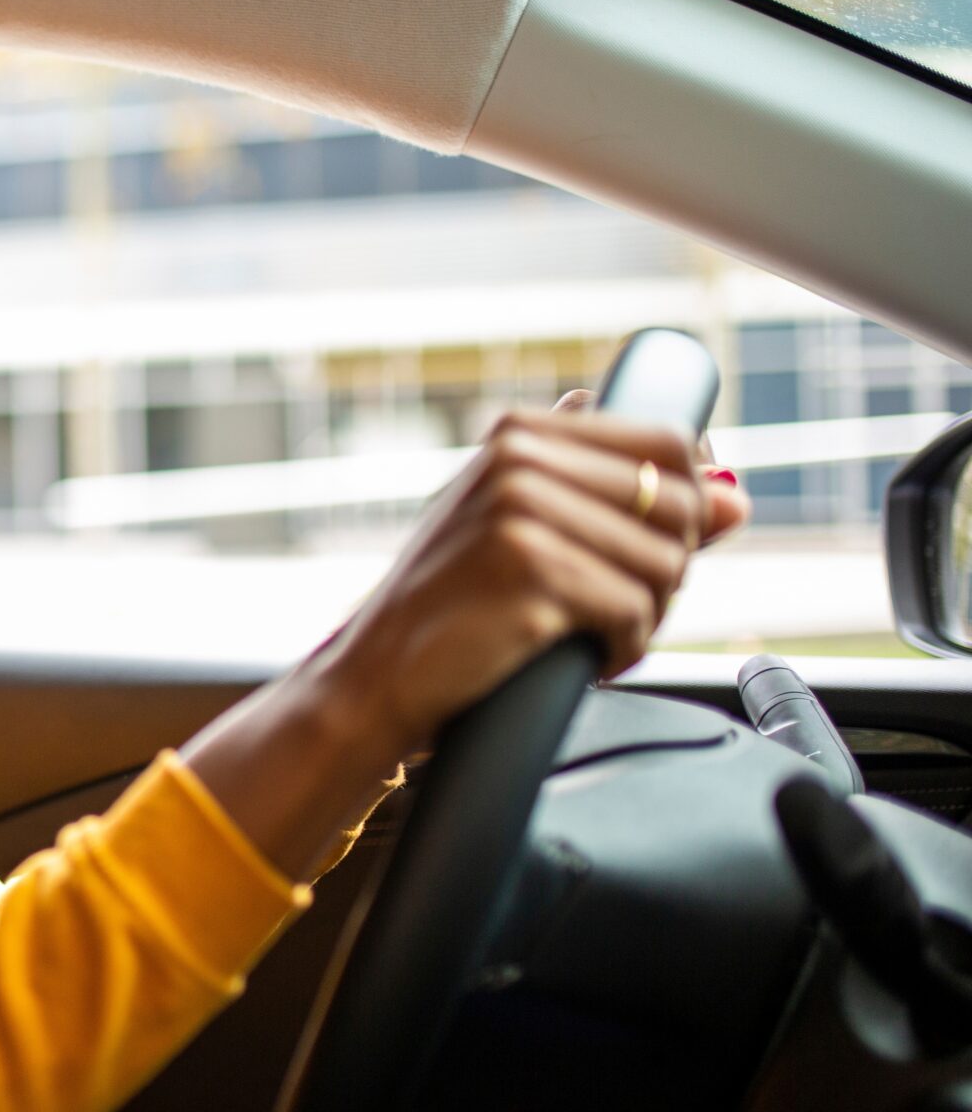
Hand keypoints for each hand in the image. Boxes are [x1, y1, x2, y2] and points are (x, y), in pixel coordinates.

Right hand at [321, 402, 743, 765]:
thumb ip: (625, 506)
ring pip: (664, 564)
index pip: (666, 442)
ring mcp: (521, 510)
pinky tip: (582, 657)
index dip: (690, 499)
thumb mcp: (526, 533)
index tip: (662, 546)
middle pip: (678, 505)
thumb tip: (737, 501)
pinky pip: (633, 611)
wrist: (374, 676)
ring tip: (592, 633)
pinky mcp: (530, 570)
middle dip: (666, 570)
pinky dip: (621, 649)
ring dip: (644, 616)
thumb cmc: (451, 608)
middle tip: (616, 606)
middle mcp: (518, 459)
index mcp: (519, 435)